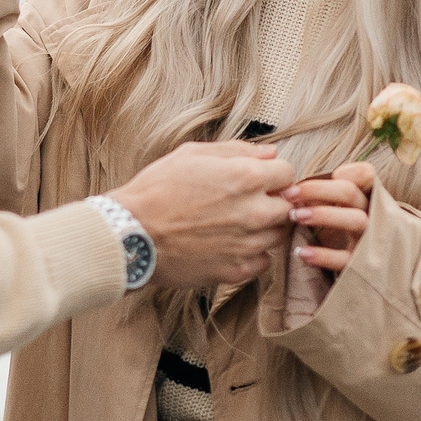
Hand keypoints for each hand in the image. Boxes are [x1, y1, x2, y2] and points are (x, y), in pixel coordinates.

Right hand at [108, 141, 294, 289]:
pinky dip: (253, 253)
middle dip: (274, 201)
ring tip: (236, 223)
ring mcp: (247, 244)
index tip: (260, 179)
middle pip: (289, 207)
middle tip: (248, 202)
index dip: (275, 174)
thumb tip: (270, 153)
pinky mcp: (235, 270)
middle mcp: (253, 211)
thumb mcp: (192, 155)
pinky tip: (231, 244)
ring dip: (265, 228)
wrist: (131, 234)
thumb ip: (236, 151)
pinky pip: (263, 262)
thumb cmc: (156, 190)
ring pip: (278, 235)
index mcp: (245, 177)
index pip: (288, 174)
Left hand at [283, 160, 373, 274]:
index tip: (326, 175)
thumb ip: (328, 195)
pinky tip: (300, 252)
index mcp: (366, 198)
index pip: (366, 175)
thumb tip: (301, 185)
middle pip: (350, 193)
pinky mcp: (362, 267)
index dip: (348, 171)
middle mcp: (371, 215)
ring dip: (322, 214)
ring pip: (355, 220)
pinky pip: (345, 259)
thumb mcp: (343, 212)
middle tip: (289, 193)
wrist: (377, 277)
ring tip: (295, 216)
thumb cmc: (347, 235)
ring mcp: (369, 240)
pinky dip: (322, 255)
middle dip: (317, 190)